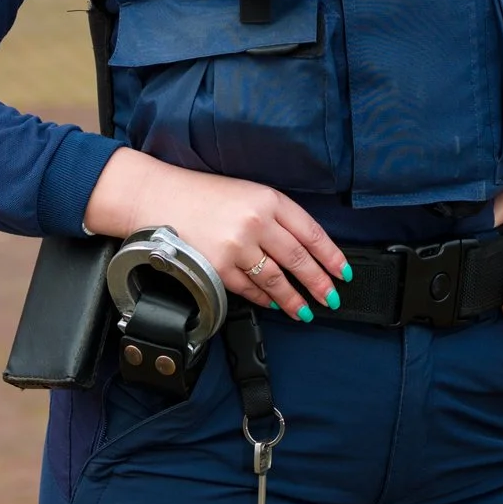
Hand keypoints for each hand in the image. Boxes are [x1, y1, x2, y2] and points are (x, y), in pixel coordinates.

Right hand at [85, 149, 349, 322]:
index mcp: (268, 199)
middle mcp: (256, 222)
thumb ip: (277, 216)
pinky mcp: (217, 268)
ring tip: (307, 311)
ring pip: (275, 280)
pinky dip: (264, 299)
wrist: (159, 199)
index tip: (343, 272)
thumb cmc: (204, 195)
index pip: (310, 232)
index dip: (330, 255)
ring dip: (294, 299)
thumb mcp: (248, 192)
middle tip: (333, 298)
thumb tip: (306, 249)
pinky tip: (274, 304)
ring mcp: (236, 247)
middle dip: (319, 283)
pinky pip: (248, 289)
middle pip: (298, 259)